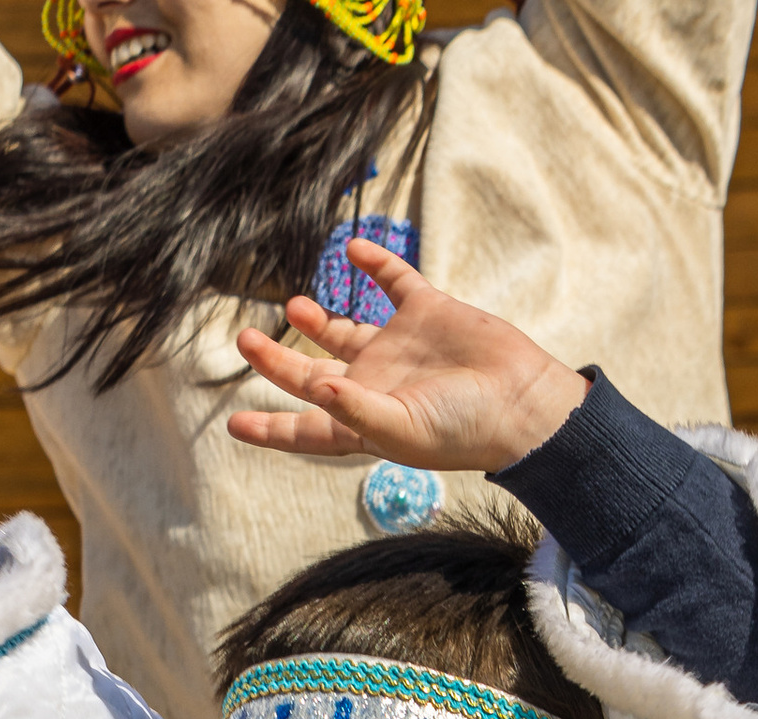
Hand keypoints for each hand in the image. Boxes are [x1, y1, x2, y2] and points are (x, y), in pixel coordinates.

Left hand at [231, 248, 584, 472]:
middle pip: (314, 373)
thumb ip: (356, 411)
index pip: (308, 428)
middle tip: (245, 340)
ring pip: (344, 330)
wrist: (523, 402)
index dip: (272, 428)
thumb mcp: (404, 430)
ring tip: (296, 305)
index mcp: (366, 423)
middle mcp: (376, 386)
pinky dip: (374, 263)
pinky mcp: (426, 313)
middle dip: (277, 361)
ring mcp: (400, 348)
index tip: (234, 424)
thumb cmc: (465, 430)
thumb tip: (317, 388)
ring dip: (317, 319)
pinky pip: (393, 281)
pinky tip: (355, 249)